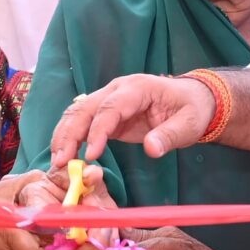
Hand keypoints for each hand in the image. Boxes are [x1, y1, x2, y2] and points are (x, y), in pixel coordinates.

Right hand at [45, 74, 215, 165]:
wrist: (193, 100)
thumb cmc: (192, 109)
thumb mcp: (189, 124)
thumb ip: (170, 135)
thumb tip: (151, 149)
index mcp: (137, 88)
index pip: (110, 108)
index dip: (97, 131)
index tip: (90, 155)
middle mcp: (118, 90)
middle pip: (85, 108)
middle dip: (70, 133)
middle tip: (61, 161)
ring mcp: (109, 100)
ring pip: (78, 113)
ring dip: (64, 135)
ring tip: (57, 161)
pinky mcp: (107, 114)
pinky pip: (83, 122)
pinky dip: (70, 137)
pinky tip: (63, 155)